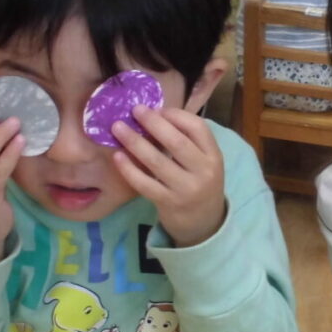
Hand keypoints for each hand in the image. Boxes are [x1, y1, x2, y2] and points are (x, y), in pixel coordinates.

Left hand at [112, 108, 224, 246]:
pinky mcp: (168, 203)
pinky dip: (129, 169)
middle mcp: (203, 172)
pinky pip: (145, 183)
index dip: (176, 115)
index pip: (198, 128)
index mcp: (214, 156)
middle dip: (153, 123)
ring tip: (118, 128)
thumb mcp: (204, 162)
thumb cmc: (199, 183)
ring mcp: (186, 189)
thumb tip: (154, 115)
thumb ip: (188, 141)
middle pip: (177, 142)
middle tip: (135, 110)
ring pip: (157, 161)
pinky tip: (118, 157)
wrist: (204, 223)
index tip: (157, 109)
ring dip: (135, 142)